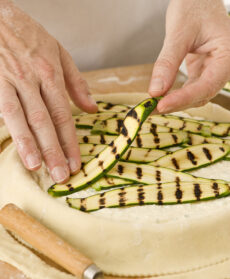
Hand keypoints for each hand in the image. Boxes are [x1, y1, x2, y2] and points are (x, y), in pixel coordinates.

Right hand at [0, 1, 96, 182]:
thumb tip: (93, 109)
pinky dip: (8, 130)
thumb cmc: (29, 35)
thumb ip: (77, 83)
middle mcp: (32, 80)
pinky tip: (14, 147)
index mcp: (51, 74)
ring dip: (29, 145)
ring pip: (20, 118)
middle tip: (61, 176)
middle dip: (53, 150)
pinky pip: (0, 109)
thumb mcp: (60, 52)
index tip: (75, 163)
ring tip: (37, 168)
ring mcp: (9, 82)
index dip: (70, 141)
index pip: (64, 115)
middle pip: (44, 121)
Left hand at [149, 0, 229, 112]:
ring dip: (174, 101)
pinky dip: (175, 94)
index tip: (161, 105)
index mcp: (228, 54)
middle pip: (202, 94)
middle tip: (151, 108)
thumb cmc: (194, 5)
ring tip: (152, 105)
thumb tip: (155, 91)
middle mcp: (224, 66)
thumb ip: (167, 62)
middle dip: (177, 103)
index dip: (184, 98)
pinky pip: (190, 88)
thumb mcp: (179, 32)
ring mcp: (213, 70)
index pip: (207, 84)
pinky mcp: (202, 72)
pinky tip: (160, 96)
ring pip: (195, 95)